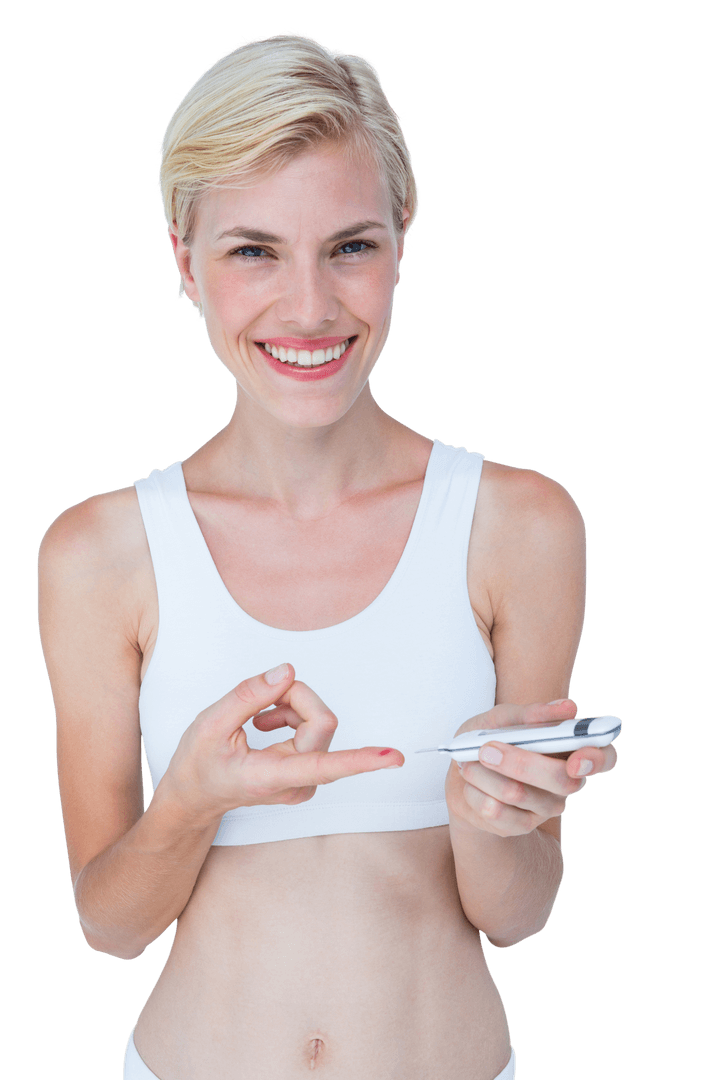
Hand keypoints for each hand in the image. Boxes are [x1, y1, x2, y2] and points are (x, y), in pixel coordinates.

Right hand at [161, 663, 403, 821]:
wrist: (193, 796)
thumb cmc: (198, 765)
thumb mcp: (210, 724)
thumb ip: (250, 695)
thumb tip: (287, 672)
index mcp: (271, 777)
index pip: (325, 766)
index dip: (362, 760)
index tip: (394, 758)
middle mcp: (297, 784)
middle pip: (321, 721)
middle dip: (294, 699)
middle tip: (258, 705)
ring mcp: (305, 781)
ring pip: (319, 722)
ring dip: (291, 708)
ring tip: (257, 718)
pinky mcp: (308, 772)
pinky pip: (315, 729)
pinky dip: (291, 716)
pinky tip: (264, 724)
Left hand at [446, 699, 617, 836]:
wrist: (460, 770)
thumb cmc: (488, 738)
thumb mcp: (503, 718)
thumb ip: (532, 714)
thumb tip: (568, 707)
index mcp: (571, 749)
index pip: (605, 757)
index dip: (598, 760)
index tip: (576, 759)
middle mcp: (567, 781)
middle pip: (561, 781)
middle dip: (520, 764)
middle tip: (486, 749)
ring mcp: (546, 806)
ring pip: (518, 794)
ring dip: (483, 774)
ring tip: (468, 761)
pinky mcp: (521, 825)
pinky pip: (497, 812)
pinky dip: (474, 791)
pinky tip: (470, 782)